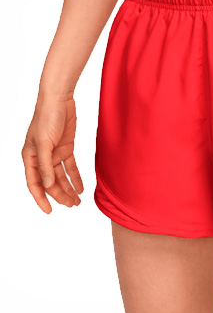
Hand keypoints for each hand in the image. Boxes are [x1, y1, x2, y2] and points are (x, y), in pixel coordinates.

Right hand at [22, 94, 83, 212]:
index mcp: (30, 157)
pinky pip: (70, 167)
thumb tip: (48, 185)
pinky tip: (81, 187)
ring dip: (69, 188)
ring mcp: (54, 153)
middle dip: (60, 195)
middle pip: (50, 182)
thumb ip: (45, 165)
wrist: (59, 100)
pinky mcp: (65, 148)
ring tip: (78, 201)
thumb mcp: (44, 142)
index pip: (35, 183)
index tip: (50, 211)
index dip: (41, 198)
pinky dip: (75, 177)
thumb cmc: (46, 118)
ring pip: (61, 177)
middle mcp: (41, 158)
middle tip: (73, 205)